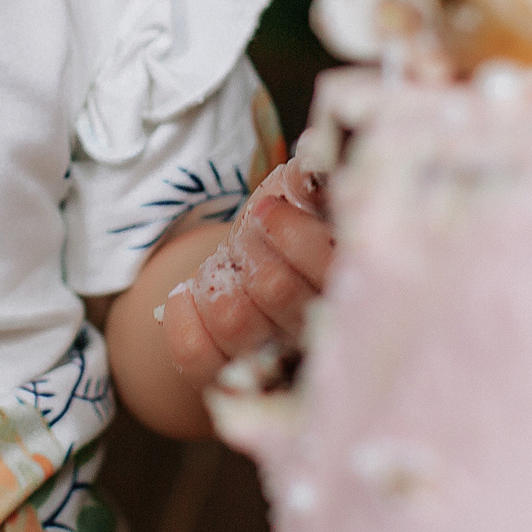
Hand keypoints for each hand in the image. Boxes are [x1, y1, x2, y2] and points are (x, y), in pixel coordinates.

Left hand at [158, 156, 333, 390]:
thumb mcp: (308, 194)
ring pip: (233, 319)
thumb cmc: (292, 227)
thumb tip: (314, 155)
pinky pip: (195, 353)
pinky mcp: (225, 376)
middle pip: (275, 290)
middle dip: (250, 245)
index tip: (267, 210)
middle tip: (247, 233)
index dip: (292, 235)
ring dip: (217, 276)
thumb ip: (317, 180)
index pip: (326, 270)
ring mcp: (270, 362)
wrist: (258, 270)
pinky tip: (188, 294)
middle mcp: (316, 334)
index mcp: (349, 286)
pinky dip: (183, 316)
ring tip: (224, 264)